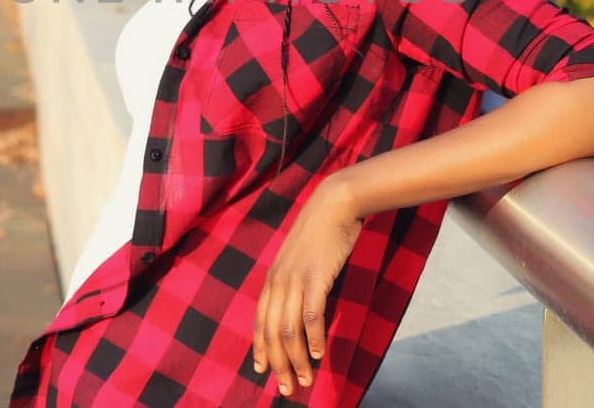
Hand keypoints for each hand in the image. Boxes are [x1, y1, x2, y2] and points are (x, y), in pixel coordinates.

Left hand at [253, 176, 362, 396]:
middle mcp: (278, 282)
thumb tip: (300, 309)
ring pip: (288, 330)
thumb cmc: (320, 232)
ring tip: (304, 380)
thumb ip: (295, 283)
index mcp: (272, 279)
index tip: (262, 372)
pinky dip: (313, 339)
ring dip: (296, 359)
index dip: (260, 348)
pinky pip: (311, 316)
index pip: (259, 322)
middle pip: (271, 332)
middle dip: (278, 364)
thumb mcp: (299, 260)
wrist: (334, 204)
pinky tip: (318, 354)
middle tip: (286, 388)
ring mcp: (295, 280)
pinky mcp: (315, 278)